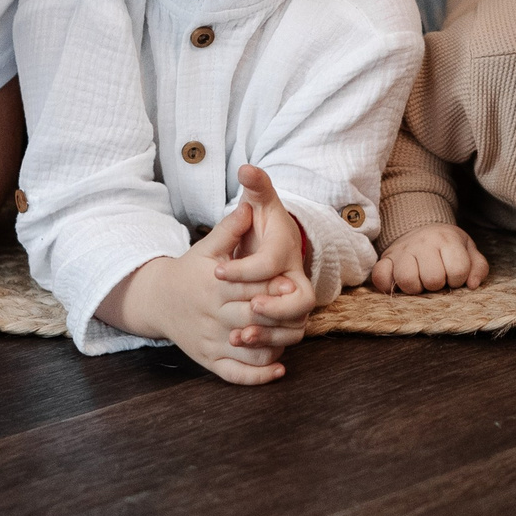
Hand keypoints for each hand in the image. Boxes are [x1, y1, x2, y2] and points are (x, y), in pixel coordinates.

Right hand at [118, 196, 302, 384]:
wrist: (157, 300)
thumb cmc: (189, 270)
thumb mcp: (206, 247)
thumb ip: (229, 228)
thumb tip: (249, 206)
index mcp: (213, 285)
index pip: (249, 286)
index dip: (274, 285)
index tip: (293, 281)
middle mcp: (212, 315)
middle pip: (253, 318)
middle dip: (278, 315)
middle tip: (298, 310)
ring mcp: (210, 341)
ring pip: (250, 350)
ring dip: (275, 346)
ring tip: (291, 334)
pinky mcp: (209, 360)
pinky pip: (235, 374)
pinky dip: (258, 376)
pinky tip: (279, 369)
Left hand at [210, 165, 318, 342]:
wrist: (276, 249)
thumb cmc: (265, 228)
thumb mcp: (262, 205)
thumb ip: (257, 187)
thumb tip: (247, 168)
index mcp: (287, 253)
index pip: (272, 263)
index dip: (245, 268)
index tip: (217, 269)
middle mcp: (297, 281)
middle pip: (298, 302)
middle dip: (269, 309)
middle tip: (239, 310)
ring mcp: (295, 306)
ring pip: (295, 328)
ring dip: (268, 335)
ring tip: (237, 336)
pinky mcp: (287, 324)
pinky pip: (286, 343)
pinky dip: (268, 348)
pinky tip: (241, 346)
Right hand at [369, 223, 489, 293]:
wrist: (421, 228)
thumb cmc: (447, 246)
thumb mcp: (468, 250)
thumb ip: (478, 267)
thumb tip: (472, 285)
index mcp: (447, 239)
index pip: (458, 271)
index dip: (458, 279)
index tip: (454, 276)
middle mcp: (423, 243)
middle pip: (433, 279)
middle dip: (437, 285)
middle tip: (436, 278)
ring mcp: (402, 250)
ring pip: (407, 281)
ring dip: (415, 288)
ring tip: (420, 281)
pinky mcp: (385, 258)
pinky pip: (380, 277)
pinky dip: (388, 285)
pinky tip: (399, 282)